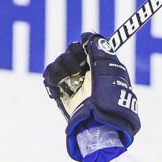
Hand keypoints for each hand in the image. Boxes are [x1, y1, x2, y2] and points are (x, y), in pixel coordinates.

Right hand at [42, 33, 140, 159]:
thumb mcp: (111, 70)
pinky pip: (50, 76)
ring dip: (63, 66)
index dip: (85, 44)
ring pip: (60, 62)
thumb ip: (101, 50)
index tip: (85, 46)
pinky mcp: (61, 95)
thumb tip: (90, 35)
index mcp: (102, 69)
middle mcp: (88, 76)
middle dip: (73, 55)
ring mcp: (74, 85)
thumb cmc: (111, 101)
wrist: (99, 126)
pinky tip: (60, 85)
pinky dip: (53, 77)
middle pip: (72, 52)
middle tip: (78, 65)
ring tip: (71, 79)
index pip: (88, 47)